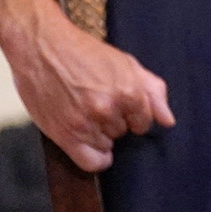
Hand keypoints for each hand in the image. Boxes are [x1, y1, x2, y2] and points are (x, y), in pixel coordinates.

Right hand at [0, 0, 173, 172]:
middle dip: (115, 121)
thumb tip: (168, 121)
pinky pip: (91, 163)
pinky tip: (89, 141)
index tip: (120, 106)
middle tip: (97, 102)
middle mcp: (109, 110)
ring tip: (84, 113)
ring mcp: (86, 124)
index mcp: (129, 91)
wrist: (42, 48)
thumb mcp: (127, 64)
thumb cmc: (85, 53)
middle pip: (123, 133)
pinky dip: (94, 158)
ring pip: (106, 146)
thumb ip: (153, 92)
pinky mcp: (65, 135)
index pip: (144, 123)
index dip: (133, 115)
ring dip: (99, 134)